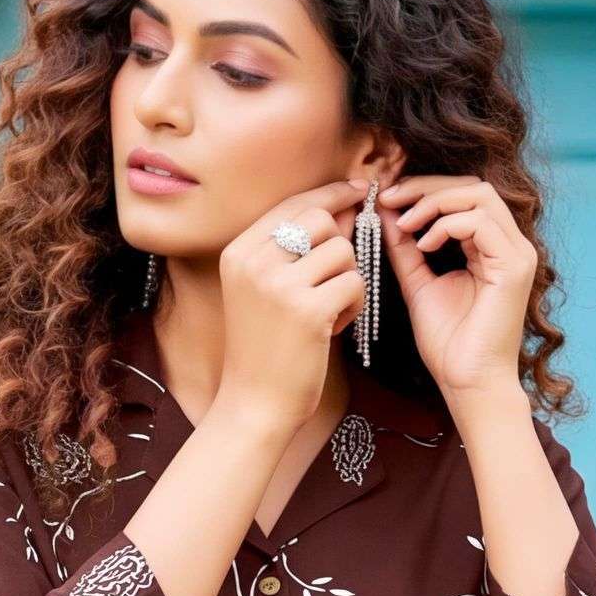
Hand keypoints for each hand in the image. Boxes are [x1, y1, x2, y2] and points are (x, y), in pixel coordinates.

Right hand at [218, 178, 367, 426]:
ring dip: (348, 281)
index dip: (329, 194)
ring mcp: (279, 285)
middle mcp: (253, 261)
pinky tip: (334, 329)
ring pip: (342, 252)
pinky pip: (354, 284)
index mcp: (238, 252)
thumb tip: (344, 206)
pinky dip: (354, 307)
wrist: (254, 405)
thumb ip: (297, 249)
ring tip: (328, 312)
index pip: (293, 204)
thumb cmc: (266, 348)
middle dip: (339, 247)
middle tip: (333, 282)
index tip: (356, 190)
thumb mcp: (266, 290)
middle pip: (320, 220)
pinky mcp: (308, 310)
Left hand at [376, 175, 536, 406]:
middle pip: (473, 186)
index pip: (464, 195)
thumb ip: (405, 247)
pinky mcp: (516, 266)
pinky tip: (424, 246)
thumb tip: (385, 210)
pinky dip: (446, 225)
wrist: (467, 382)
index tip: (385, 197)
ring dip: (434, 202)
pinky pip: (480, 222)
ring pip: (479, 195)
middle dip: (426, 186)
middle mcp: (511, 245)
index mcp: (492, 247)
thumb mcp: (418, 283)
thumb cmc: (448, 344)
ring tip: (404, 225)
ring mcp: (518, 253)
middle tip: (388, 198)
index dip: (424, 188)